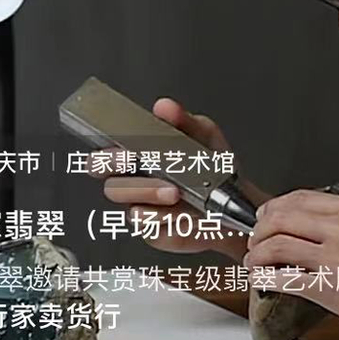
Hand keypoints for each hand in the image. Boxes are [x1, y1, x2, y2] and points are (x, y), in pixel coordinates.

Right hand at [93, 98, 245, 261]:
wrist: (235, 202)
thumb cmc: (213, 169)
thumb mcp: (204, 135)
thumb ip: (183, 121)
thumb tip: (165, 107)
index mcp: (139, 158)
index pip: (104, 156)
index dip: (103, 154)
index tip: (119, 148)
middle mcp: (136, 185)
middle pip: (111, 184)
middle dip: (121, 174)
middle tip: (135, 163)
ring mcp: (144, 210)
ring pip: (130, 206)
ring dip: (150, 194)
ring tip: (175, 190)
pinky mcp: (156, 232)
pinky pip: (151, 226)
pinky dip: (168, 217)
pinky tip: (183, 210)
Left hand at [243, 189, 338, 339]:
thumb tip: (319, 225)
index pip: (299, 199)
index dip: (274, 208)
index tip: (265, 217)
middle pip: (281, 218)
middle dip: (259, 231)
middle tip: (254, 240)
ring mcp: (336, 258)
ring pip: (276, 246)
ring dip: (257, 254)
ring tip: (253, 262)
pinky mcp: (332, 289)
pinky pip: (285, 279)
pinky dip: (266, 278)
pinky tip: (262, 281)